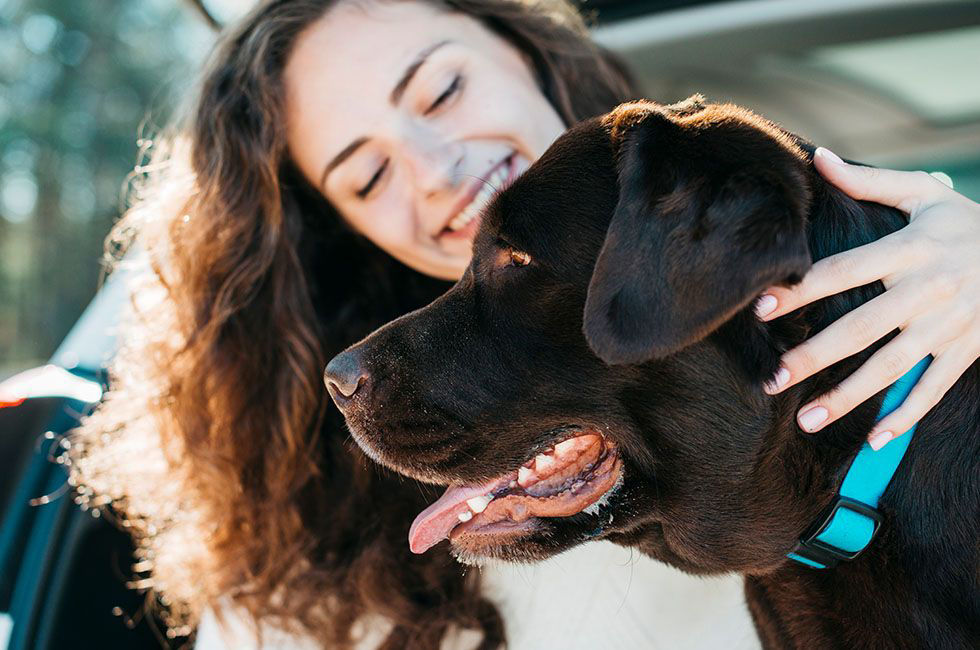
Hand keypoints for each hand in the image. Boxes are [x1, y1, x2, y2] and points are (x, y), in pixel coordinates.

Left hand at [755, 147, 979, 450]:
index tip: (761, 308)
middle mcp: (930, 290)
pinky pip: (935, 389)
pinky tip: (876, 439)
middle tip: (773, 380)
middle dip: (815, 356)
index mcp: (911, 250)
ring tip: (807, 421)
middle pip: (862, 328)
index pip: (844, 272)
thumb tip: (817, 157)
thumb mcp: (924, 195)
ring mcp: (951, 326)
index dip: (802, 290)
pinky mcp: (968, 351)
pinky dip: (908, 416)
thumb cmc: (967, 222)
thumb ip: (870, 181)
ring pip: (893, 368)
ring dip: (850, 397)